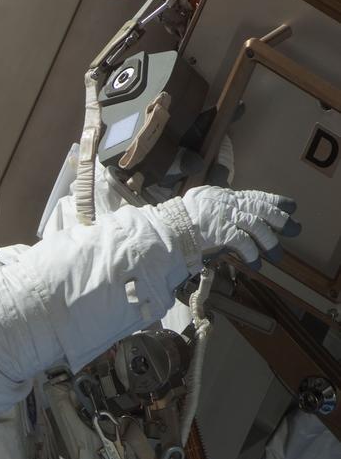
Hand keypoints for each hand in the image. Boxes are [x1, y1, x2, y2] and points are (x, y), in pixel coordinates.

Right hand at [160, 187, 300, 270]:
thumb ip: (214, 209)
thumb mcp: (197, 207)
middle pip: (260, 208)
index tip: (291, 205)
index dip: (274, 201)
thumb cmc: (175, 223)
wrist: (163, 231)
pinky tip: (256, 263)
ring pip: (256, 225)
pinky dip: (251, 253)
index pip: (253, 195)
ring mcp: (223, 216)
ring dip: (268, 241)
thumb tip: (229, 217)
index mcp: (221, 196)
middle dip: (279, 219)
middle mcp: (224, 202)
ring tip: (276, 255)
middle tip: (295, 229)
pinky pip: (242, 241)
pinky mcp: (220, 231)